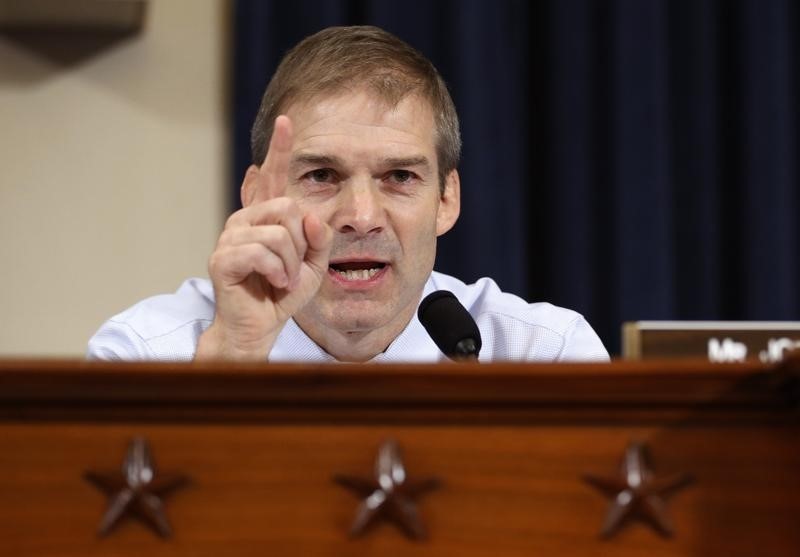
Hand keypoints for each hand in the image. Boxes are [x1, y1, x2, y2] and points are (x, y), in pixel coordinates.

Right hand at [196, 116, 332, 360]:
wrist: (260, 326)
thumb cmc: (282, 293)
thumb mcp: (313, 264)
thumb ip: (318, 238)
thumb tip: (309, 216)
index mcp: (265, 217)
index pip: (272, 177)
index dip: (280, 149)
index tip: (287, 120)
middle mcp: (244, 220)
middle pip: (287, 208)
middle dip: (301, 243)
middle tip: (291, 266)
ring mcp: (230, 237)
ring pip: (278, 234)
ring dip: (290, 263)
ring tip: (280, 278)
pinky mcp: (223, 258)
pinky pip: (264, 253)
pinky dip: (278, 272)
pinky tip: (273, 283)